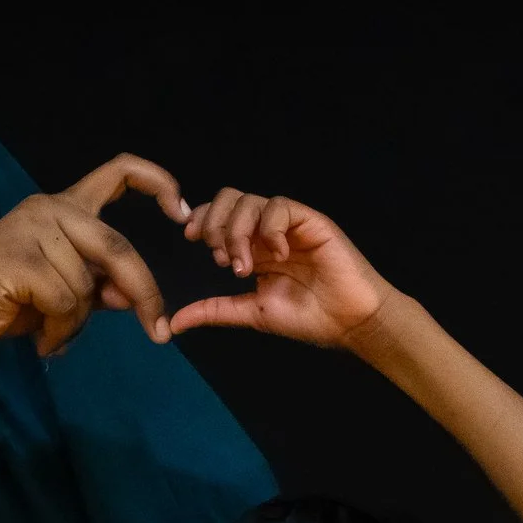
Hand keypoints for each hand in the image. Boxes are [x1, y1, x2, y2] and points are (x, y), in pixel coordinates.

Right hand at [0, 153, 185, 355]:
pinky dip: (59, 331)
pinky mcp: (19, 258)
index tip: (183, 209)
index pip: (118, 173)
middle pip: (118, 248)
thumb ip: (101, 285)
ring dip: (77, 323)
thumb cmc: (7, 300)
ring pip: (87, 286)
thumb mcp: (65, 291)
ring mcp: (32, 229)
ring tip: (52, 333)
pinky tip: (41, 339)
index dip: (157, 182)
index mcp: (65, 208)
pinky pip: (65, 302)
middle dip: (144, 293)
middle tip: (157, 330)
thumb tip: (133, 294)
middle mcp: (50, 208)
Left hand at [171, 191, 392, 346]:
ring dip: (238, 231)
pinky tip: (277, 254)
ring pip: (250, 200)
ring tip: (246, 264)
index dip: (201, 219)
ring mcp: (288, 224)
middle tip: (220, 257)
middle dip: (215, 224)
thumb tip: (173, 323)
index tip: (192, 240)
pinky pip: (280, 206)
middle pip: (228, 199)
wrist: (349, 322)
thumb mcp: (252, 313)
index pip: (218, 216)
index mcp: (252, 248)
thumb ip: (214, 311)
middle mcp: (267, 231)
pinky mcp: (310, 220)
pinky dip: (270, 228)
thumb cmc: (308, 318)